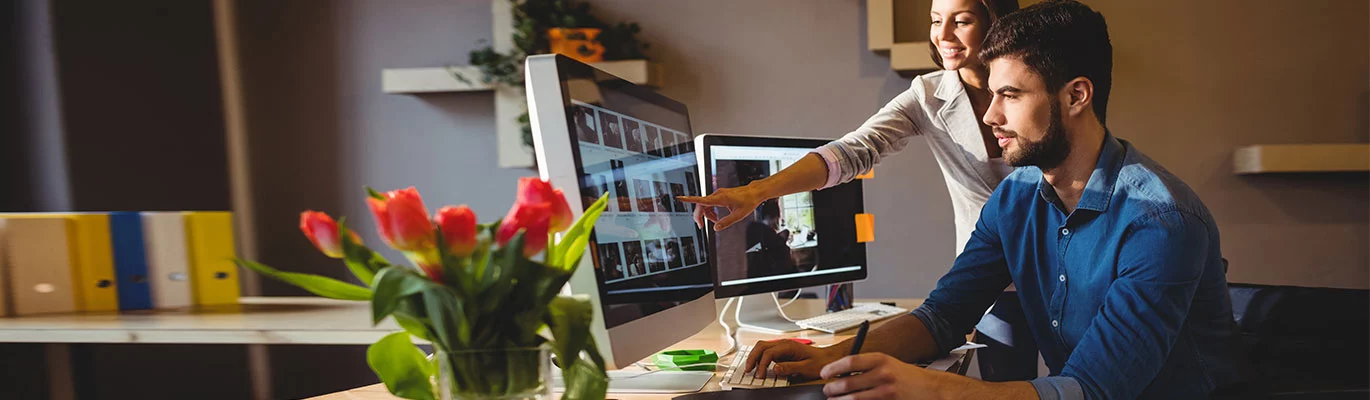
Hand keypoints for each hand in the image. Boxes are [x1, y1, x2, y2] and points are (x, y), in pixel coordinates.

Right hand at [677, 185, 765, 230]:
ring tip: (715, 222)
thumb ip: (726, 222)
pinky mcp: (720, 195)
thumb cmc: (748, 201)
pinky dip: (711, 211)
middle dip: (700, 216)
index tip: (680, 198)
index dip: (689, 199)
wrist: (754, 193)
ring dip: (707, 215)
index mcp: (720, 198)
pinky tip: (717, 217)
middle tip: (701, 226)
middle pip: (701, 205)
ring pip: (705, 204)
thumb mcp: (738, 215)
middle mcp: (717, 194)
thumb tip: (715, 228)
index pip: (701, 200)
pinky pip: (710, 203)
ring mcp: (718, 194)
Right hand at [744, 339, 844, 379]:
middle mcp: (784, 344)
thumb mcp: (806, 368)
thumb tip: (775, 368)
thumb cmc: (820, 362)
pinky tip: (759, 365)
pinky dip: (760, 358)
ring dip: (754, 356)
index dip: (761, 364)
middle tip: (748, 370)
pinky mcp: (783, 351)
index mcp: (789, 346)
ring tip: (750, 368)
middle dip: (752, 357)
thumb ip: (790, 367)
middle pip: (761, 346)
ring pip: (762, 347)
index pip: (768, 353)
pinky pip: (767, 352)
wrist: (829, 358)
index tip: (760, 375)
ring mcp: (783, 347)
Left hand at [819, 353, 942, 399]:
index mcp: (881, 359)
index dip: (833, 368)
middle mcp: (883, 374)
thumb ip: (867, 367)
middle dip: (832, 389)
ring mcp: (886, 392)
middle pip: (848, 383)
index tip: (824, 374)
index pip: (850, 361)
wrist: (931, 389)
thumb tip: (841, 374)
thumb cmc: (907, 376)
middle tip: (827, 391)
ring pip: (853, 399)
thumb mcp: (888, 363)